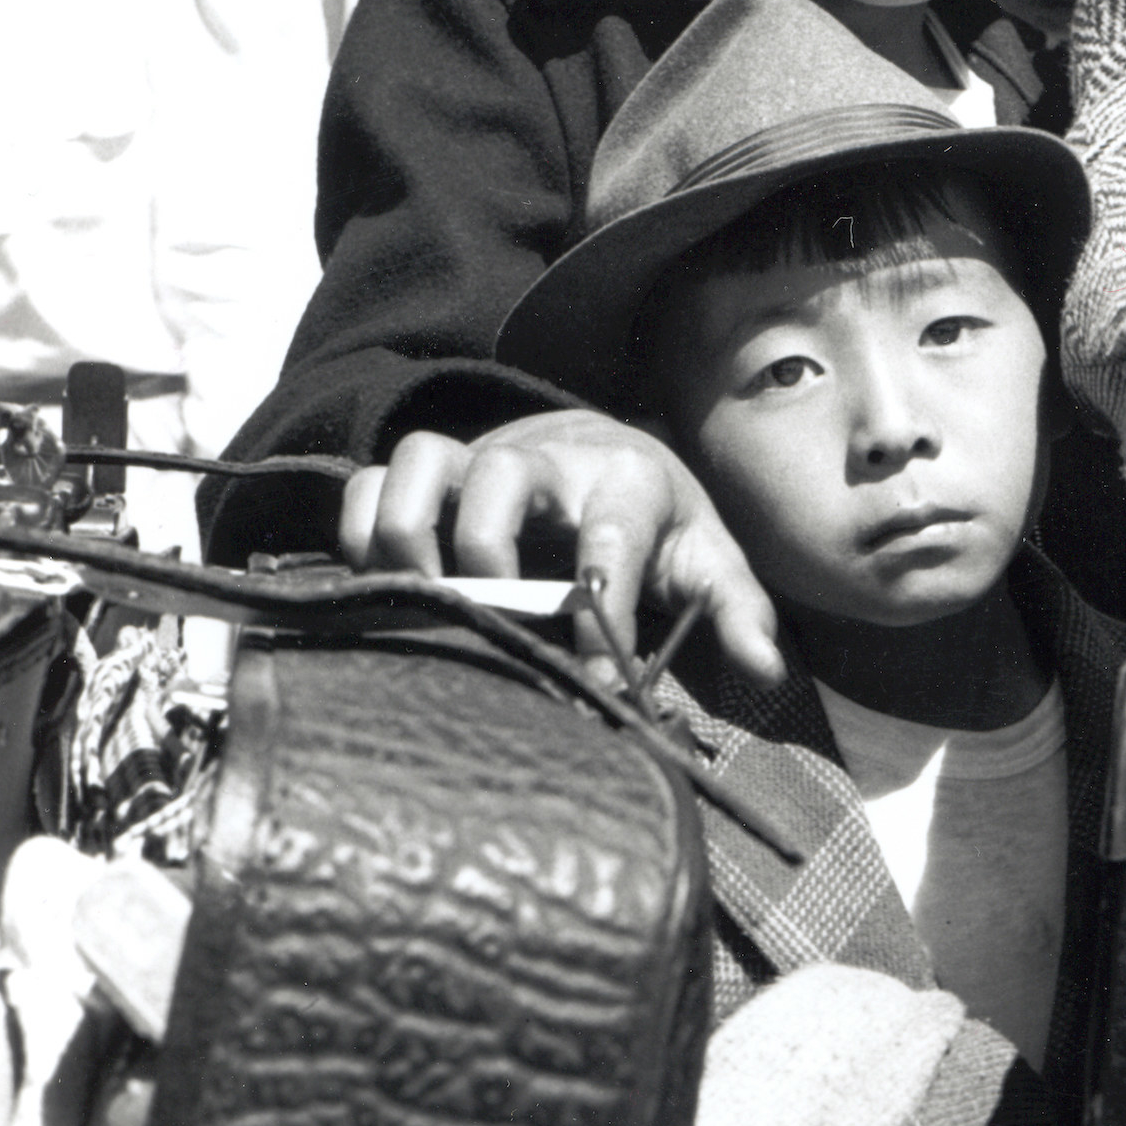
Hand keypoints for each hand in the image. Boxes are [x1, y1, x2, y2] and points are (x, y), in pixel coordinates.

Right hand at [338, 409, 782, 683]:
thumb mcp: (707, 558)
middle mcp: (547, 461)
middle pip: (502, 475)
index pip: (611, 532)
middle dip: (488, 548)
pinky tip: (383, 592)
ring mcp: (479, 461)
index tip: (593, 676)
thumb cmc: (658, 520)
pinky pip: (370, 481)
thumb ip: (737, 611)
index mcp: (626, 480)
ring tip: (421, 602)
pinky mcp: (431, 476)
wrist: (609, 449)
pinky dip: (361, 530)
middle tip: (490, 619)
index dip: (599, 606)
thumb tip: (765, 669)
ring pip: (422, 460)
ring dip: (408, 530)